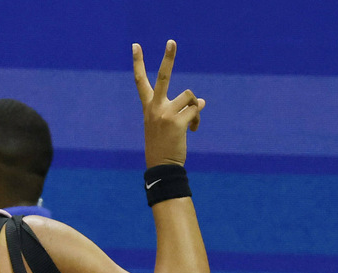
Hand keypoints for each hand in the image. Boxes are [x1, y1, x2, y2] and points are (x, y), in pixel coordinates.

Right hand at [133, 40, 204, 167]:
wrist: (161, 166)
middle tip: (171, 42)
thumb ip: (180, 109)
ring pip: (189, 96)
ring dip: (194, 107)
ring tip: (190, 121)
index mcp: (148, 107)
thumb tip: (201, 101)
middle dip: (168, 58)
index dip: (138, 63)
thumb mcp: (166, 124)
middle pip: (163, 77)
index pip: (140, 81)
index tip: (136, 46)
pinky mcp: (178, 122)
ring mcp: (165, 114)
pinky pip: (196, 110)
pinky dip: (197, 119)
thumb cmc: (163, 146)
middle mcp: (154, 107)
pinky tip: (193, 130)